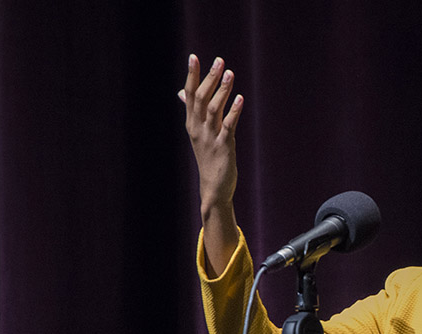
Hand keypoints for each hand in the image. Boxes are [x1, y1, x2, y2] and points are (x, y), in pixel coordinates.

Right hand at [179, 54, 242, 274]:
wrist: (213, 188)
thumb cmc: (209, 158)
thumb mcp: (198, 133)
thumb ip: (193, 110)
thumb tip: (181, 91)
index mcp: (191, 123)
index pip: (189, 95)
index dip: (192, 75)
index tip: (194, 57)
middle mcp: (198, 128)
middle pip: (201, 98)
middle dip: (209, 78)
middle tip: (219, 60)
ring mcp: (210, 138)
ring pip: (214, 109)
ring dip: (222, 90)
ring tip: (230, 73)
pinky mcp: (224, 147)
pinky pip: (228, 126)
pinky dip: (234, 111)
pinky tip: (240, 99)